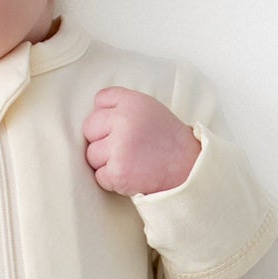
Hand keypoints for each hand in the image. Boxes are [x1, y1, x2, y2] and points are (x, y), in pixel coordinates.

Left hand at [81, 87, 200, 195]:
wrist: (187, 168)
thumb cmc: (166, 139)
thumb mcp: (149, 109)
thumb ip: (123, 105)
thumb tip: (94, 111)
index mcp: (132, 101)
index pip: (100, 99)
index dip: (107, 115)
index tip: (120, 126)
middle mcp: (123, 121)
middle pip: (89, 127)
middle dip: (101, 139)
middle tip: (123, 147)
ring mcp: (118, 147)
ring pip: (91, 154)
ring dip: (106, 161)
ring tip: (130, 161)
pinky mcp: (117, 171)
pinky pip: (99, 176)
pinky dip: (112, 179)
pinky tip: (131, 174)